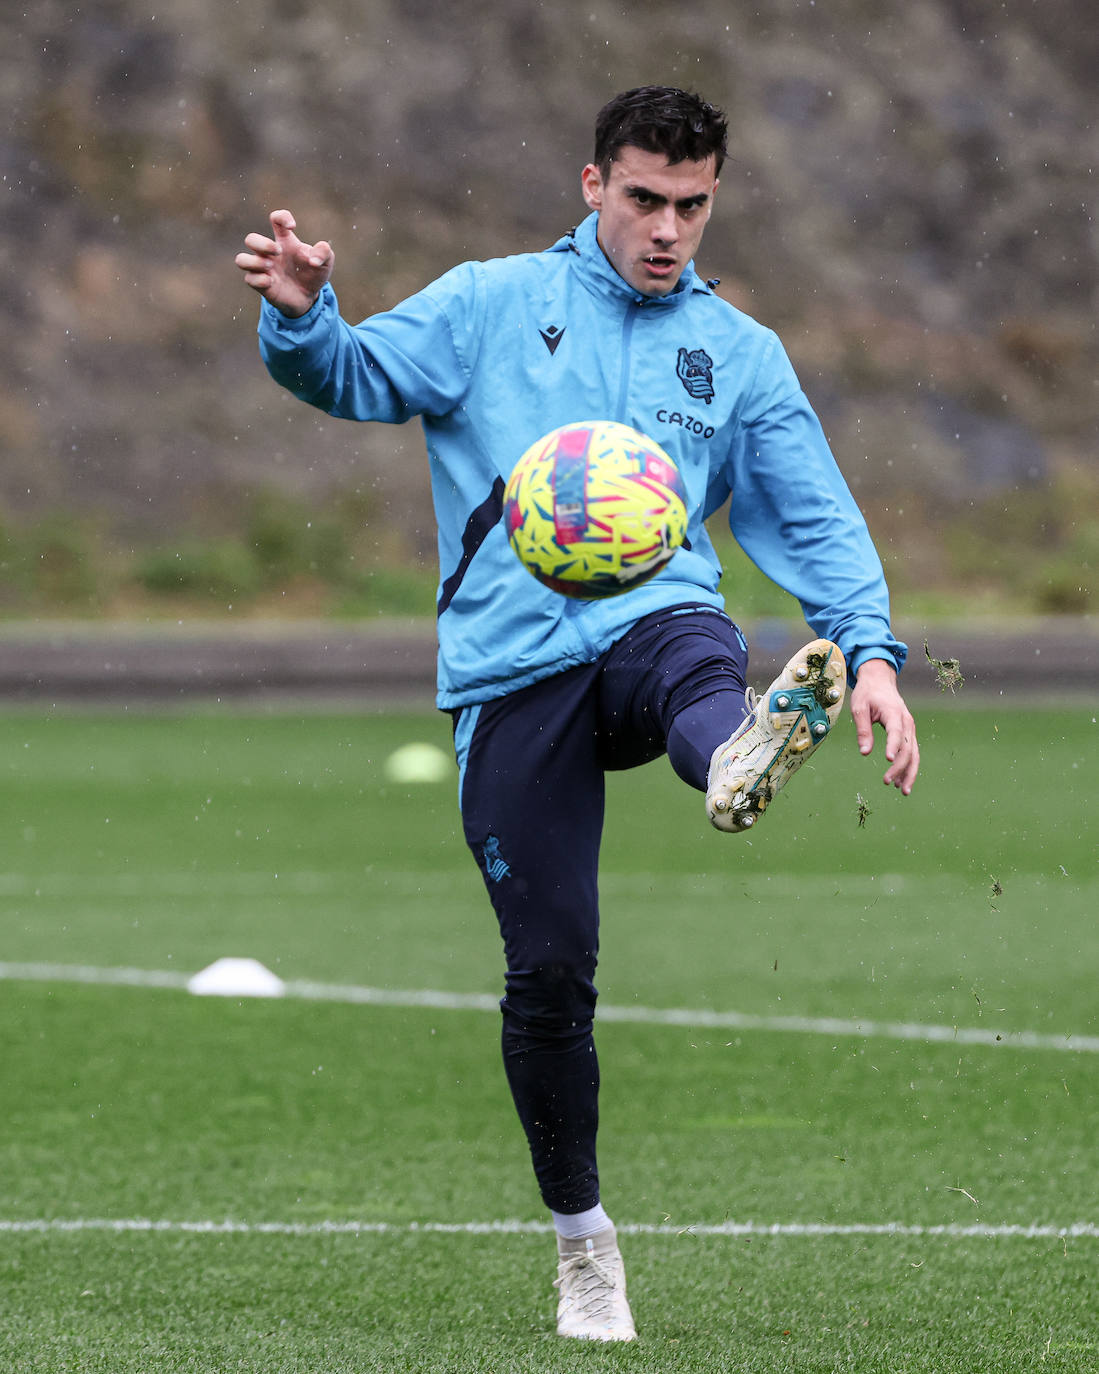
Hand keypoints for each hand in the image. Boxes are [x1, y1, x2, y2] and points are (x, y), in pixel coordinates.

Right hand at [234, 209, 333, 316]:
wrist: (309, 298)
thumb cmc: (313, 275)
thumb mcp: (326, 263)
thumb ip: (324, 253)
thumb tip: (314, 259)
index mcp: (285, 241)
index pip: (276, 219)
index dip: (281, 217)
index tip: (292, 226)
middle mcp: (270, 254)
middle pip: (250, 239)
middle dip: (262, 243)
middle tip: (278, 252)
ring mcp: (263, 270)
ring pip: (241, 260)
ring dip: (254, 261)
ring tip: (270, 266)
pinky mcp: (261, 285)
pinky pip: (249, 279)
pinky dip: (260, 279)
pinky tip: (272, 282)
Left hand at [849, 658, 918, 793]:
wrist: (880, 680)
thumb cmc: (867, 693)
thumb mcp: (859, 708)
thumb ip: (863, 730)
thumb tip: (864, 752)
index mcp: (894, 713)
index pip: (896, 732)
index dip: (893, 746)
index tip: (887, 760)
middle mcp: (906, 722)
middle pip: (908, 748)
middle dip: (900, 767)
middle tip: (887, 782)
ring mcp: (910, 728)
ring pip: (914, 753)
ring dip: (910, 772)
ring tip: (902, 791)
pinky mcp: (908, 733)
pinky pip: (912, 752)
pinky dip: (909, 767)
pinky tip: (902, 782)